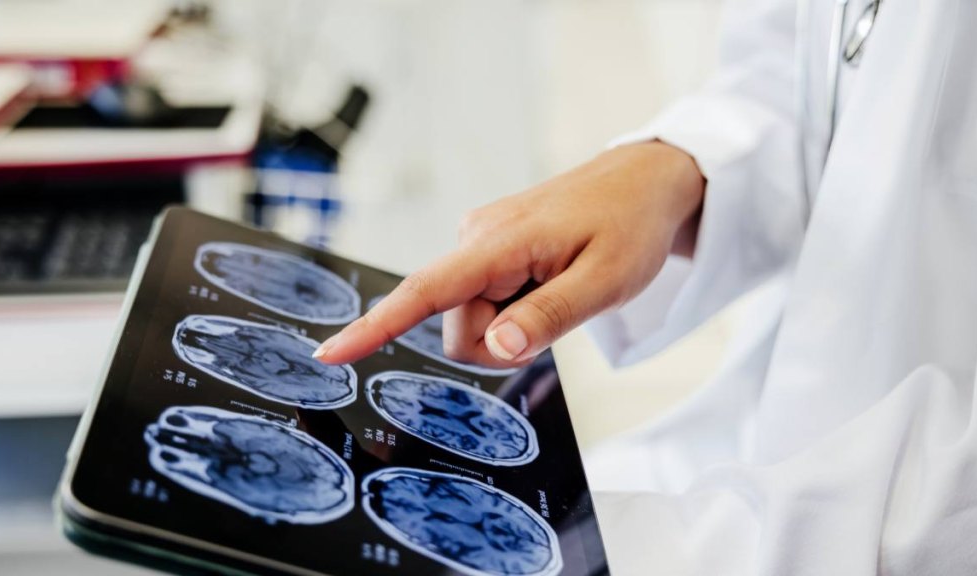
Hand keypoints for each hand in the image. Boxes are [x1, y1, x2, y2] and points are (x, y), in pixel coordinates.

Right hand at [313, 140, 704, 367]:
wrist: (646, 181)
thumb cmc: (630, 225)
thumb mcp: (607, 281)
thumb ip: (549, 316)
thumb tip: (494, 348)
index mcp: (499, 241)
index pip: (426, 291)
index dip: (375, 327)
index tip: (331, 353)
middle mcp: (477, 238)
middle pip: (457, 328)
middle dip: (501, 343)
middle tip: (557, 317)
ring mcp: (481, 243)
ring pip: (471, 321)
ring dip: (512, 326)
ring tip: (559, 291)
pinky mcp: (490, 251)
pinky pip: (485, 303)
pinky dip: (515, 310)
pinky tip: (547, 283)